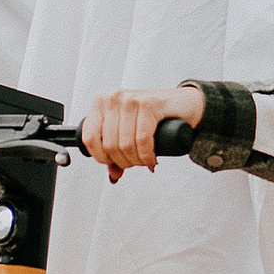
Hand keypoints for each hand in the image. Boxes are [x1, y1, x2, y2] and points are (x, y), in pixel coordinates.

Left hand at [81, 83, 206, 179]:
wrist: (184, 104)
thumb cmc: (155, 116)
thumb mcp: (129, 132)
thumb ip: (117, 152)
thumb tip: (112, 175)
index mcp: (101, 102)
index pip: (89, 138)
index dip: (102, 158)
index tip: (115, 162)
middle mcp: (113, 98)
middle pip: (108, 145)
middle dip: (124, 161)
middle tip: (136, 162)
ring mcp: (130, 99)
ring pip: (124, 144)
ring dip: (137, 160)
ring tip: (145, 160)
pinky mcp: (148, 104)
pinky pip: (142, 139)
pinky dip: (147, 155)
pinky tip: (152, 158)